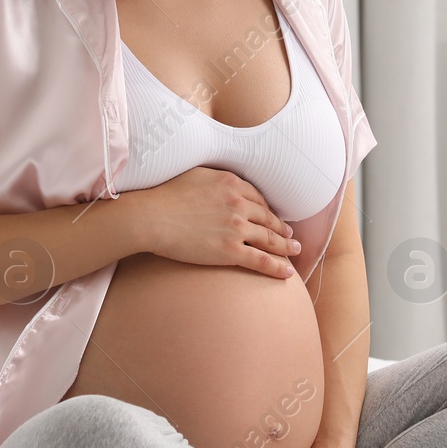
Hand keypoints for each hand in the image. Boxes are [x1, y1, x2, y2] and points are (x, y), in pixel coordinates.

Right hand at [135, 167, 300, 278]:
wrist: (152, 217)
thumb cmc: (166, 195)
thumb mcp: (196, 174)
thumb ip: (216, 178)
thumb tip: (221, 181)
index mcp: (232, 183)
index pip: (258, 198)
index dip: (268, 210)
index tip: (273, 217)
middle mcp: (239, 204)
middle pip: (268, 218)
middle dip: (282, 228)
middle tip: (291, 235)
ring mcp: (237, 228)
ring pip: (269, 239)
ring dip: (285, 246)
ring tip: (294, 251)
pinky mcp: (230, 251)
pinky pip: (261, 260)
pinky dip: (277, 267)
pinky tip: (287, 273)